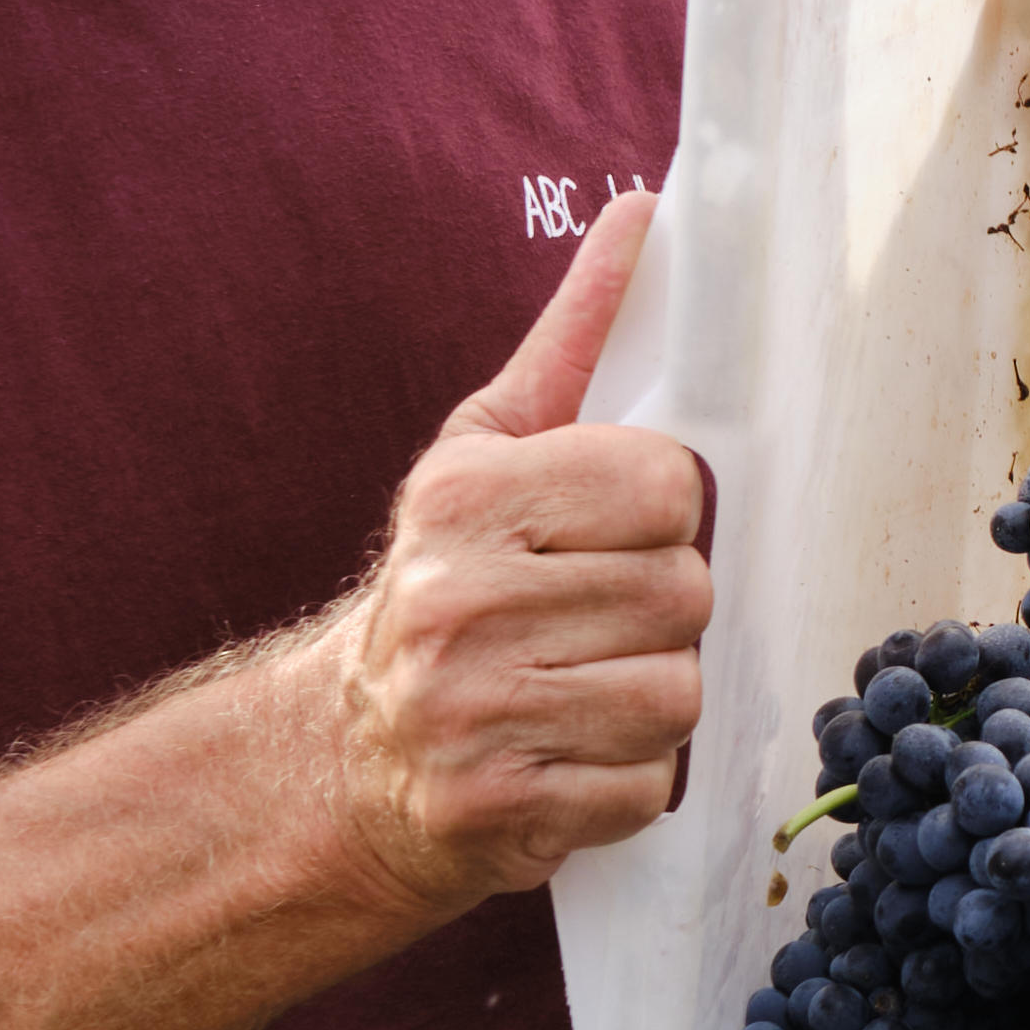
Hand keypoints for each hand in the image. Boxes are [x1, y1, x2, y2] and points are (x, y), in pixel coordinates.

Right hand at [315, 193, 717, 913]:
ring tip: (579, 692)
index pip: (666, 483)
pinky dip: (623, 786)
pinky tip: (562, 761)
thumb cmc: (448, 587)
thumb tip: (645, 216)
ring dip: (649, 706)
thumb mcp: (486, 455)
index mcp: (465, 497)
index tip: (611, 537)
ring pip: (676, 695)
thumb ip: (575, 339)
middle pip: (684, 593)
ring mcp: (468, 714)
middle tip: (594, 626)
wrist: (345, 762)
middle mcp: (455, 601)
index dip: (665, 517)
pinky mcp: (491, 813)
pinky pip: (644, 790)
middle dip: (662, 616)